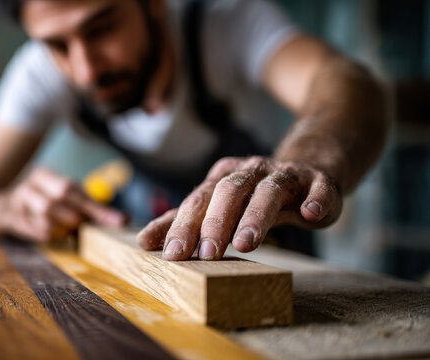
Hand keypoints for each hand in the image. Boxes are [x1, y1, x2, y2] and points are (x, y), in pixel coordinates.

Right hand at [4, 167, 126, 242]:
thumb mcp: (60, 199)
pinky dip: (42, 234)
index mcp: (45, 175)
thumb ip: (88, 208)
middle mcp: (31, 183)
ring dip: (59, 226)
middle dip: (75, 216)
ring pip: (45, 212)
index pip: (74, 189)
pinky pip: (30, 228)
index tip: (118, 221)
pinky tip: (46, 236)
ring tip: (63, 233)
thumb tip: (123, 218)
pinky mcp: (9, 216)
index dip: (97, 207)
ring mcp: (17, 199)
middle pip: (59, 196)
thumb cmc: (39, 205)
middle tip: (79, 227)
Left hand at [137, 156, 341, 259]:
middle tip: (206, 254)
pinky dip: (314, 200)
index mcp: (223, 178)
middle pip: (228, 192)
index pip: (198, 200)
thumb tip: (144, 241)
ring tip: (245, 244)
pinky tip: (309, 215)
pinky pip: (318, 188)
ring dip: (255, 216)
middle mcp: (251, 172)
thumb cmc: (255, 194)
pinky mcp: (318, 181)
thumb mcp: (218, 205)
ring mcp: (285, 174)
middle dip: (215, 223)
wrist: (308, 168)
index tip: (170, 253)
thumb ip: (186, 223)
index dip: (183, 225)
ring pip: (268, 191)